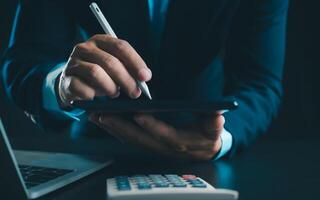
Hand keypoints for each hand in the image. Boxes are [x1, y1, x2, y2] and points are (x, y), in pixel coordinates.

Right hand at [58, 34, 151, 106]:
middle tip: (135, 93)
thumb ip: (128, 68)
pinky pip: (82, 88)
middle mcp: (85, 48)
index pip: (121, 47)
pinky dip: (93, 95)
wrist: (73, 83)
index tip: (145, 77)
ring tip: (115, 94)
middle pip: (110, 61)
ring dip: (110, 87)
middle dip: (126, 79)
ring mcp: (73, 63)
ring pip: (96, 73)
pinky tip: (96, 97)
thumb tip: (144, 78)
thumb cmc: (100, 74)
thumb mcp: (114, 67)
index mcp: (100, 40)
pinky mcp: (66, 79)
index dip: (136, 62)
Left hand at [89, 114, 224, 160]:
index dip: (151, 125)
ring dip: (112, 127)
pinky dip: (114, 129)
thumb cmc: (207, 137)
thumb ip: (215, 124)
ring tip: (95, 114)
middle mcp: (162, 147)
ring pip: (129, 139)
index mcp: (179, 142)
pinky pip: (128, 138)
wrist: (202, 150)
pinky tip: (103, 119)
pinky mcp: (146, 143)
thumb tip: (218, 116)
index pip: (163, 134)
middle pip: (138, 138)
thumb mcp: (214, 130)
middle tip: (102, 114)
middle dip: (119, 127)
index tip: (138, 113)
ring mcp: (152, 146)